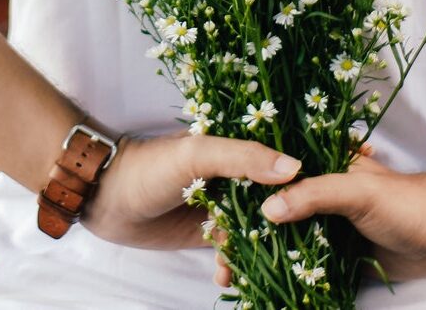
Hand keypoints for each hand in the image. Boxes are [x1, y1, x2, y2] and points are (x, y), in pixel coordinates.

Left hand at [83, 132, 301, 250]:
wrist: (104, 197)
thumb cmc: (149, 167)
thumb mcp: (196, 155)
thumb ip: (242, 158)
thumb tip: (295, 169)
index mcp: (235, 149)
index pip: (279, 163)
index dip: (300, 183)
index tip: (321, 204)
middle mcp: (233, 177)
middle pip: (272, 202)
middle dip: (283, 227)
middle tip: (296, 249)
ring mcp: (221, 206)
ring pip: (255, 231)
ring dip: (258, 252)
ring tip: (255, 269)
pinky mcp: (206, 233)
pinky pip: (232, 251)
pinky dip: (234, 265)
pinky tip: (227, 276)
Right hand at [213, 152, 425, 286]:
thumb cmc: (405, 201)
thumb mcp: (357, 191)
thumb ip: (314, 196)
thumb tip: (268, 211)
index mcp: (316, 165)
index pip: (266, 175)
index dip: (238, 193)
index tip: (211, 215)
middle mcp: (314, 192)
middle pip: (267, 210)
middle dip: (240, 234)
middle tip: (217, 258)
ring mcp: (323, 223)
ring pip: (281, 240)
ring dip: (256, 258)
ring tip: (228, 277)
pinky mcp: (335, 252)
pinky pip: (301, 263)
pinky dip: (282, 273)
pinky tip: (258, 286)